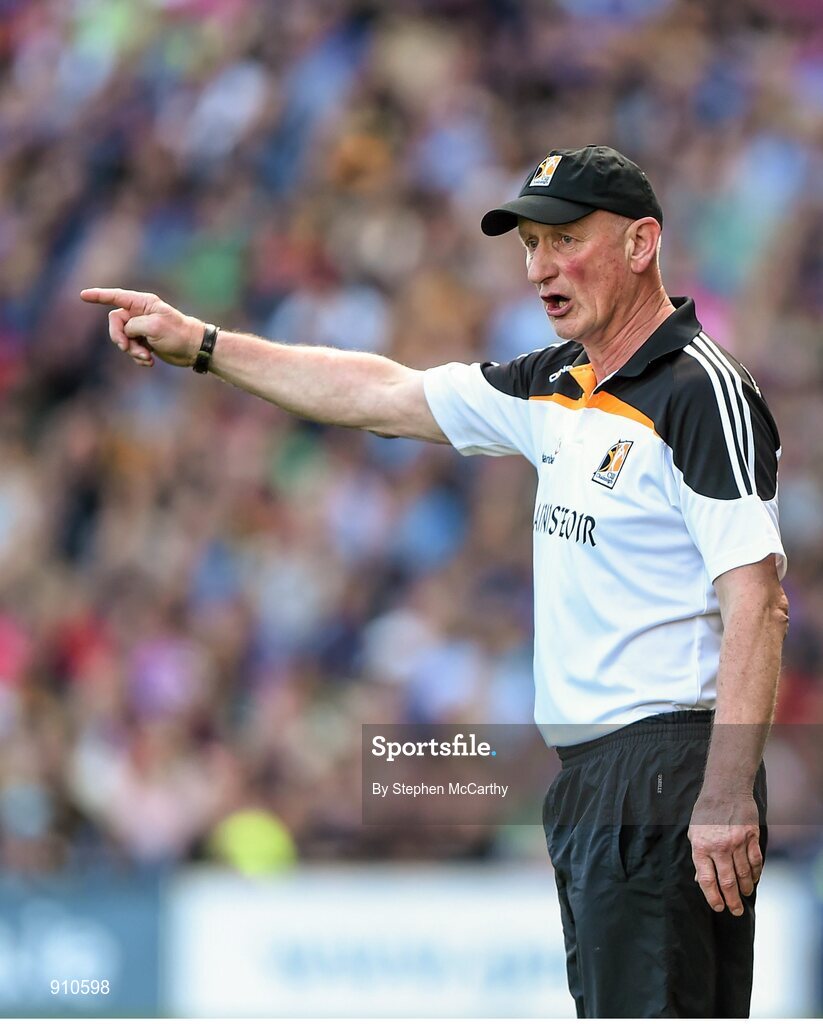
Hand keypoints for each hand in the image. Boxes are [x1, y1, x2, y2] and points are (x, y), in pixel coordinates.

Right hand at [80, 288, 202, 368]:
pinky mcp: (145, 342)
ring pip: (123, 338)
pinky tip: (149, 362)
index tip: (83, 295)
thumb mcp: (153, 327)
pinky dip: (138, 357)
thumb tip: (126, 332)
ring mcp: (142, 328)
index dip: (99, 296)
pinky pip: (131, 349)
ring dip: (131, 351)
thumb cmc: (178, 334)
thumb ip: (133, 325)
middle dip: (119, 338)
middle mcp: (140, 313)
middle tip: (128, 348)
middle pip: (115, 322)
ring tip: (146, 358)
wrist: (194, 349)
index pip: (116, 297)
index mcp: (143, 303)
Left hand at [688, 790, 762, 915]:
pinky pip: (755, 860)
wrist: (725, 789)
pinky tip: (754, 879)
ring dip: (745, 888)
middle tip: (735, 911)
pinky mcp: (751, 837)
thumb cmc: (706, 811)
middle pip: (727, 881)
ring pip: (743, 873)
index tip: (718, 907)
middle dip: (731, 900)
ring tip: (744, 896)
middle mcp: (719, 847)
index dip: (712, 896)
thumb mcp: (694, 832)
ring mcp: (737, 842)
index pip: (706, 879)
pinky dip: (755, 873)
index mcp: (701, 846)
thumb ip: (698, 855)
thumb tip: (701, 879)